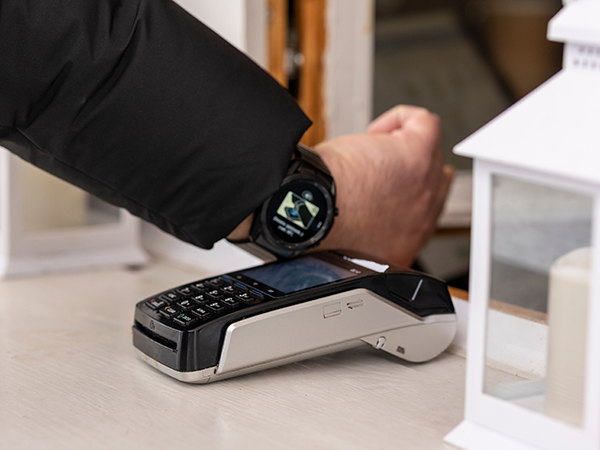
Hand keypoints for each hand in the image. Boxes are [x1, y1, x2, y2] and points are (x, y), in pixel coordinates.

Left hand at [313, 105, 453, 265]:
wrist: (314, 209)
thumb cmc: (318, 219)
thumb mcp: (350, 232)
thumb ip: (369, 223)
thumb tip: (366, 200)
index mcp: (403, 244)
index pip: (422, 211)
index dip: (404, 190)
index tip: (383, 182)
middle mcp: (420, 219)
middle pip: (430, 179)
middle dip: (404, 166)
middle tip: (371, 166)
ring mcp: (426, 187)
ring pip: (428, 151)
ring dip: (396, 145)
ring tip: (366, 151)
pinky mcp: (420, 154)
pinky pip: (425, 123)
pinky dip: (399, 119)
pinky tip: (374, 132)